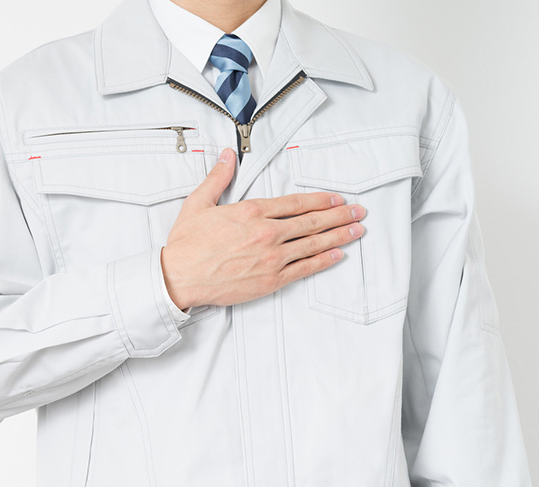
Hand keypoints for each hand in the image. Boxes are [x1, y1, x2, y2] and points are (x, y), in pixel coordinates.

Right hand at [161, 147, 366, 308]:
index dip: (320, 200)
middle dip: (339, 216)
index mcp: (251, 212)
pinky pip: (304, 268)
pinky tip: (337, 255)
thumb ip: (218, 178)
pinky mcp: (270, 280)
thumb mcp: (199, 203)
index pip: (295, 203)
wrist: (179, 278)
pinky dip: (323, 261)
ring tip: (356, 230)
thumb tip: (227, 155)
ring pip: (313, 244)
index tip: (336, 198)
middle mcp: (266, 233)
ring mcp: (271, 258)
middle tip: (358, 212)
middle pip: (311, 222)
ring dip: (338, 236)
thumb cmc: (187, 244)